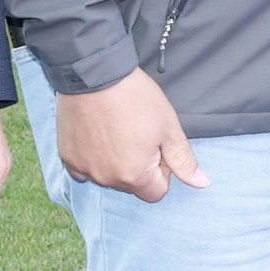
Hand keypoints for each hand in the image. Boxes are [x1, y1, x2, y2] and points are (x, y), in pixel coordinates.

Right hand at [57, 68, 206, 202]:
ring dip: (117, 162)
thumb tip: (202, 183)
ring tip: (121, 131)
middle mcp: (105, 179)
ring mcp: (83, 169)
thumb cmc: (136, 100)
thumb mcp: (169, 128)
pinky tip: (100, 135)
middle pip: (132, 186)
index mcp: (133, 176)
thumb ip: (184, 160)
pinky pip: (86, 169)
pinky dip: (95, 158)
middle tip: (140, 135)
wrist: (95, 78)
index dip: (164, 171)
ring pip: (109, 177)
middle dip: (141, 168)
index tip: (159, 147)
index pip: (156, 192)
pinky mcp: (67, 157)